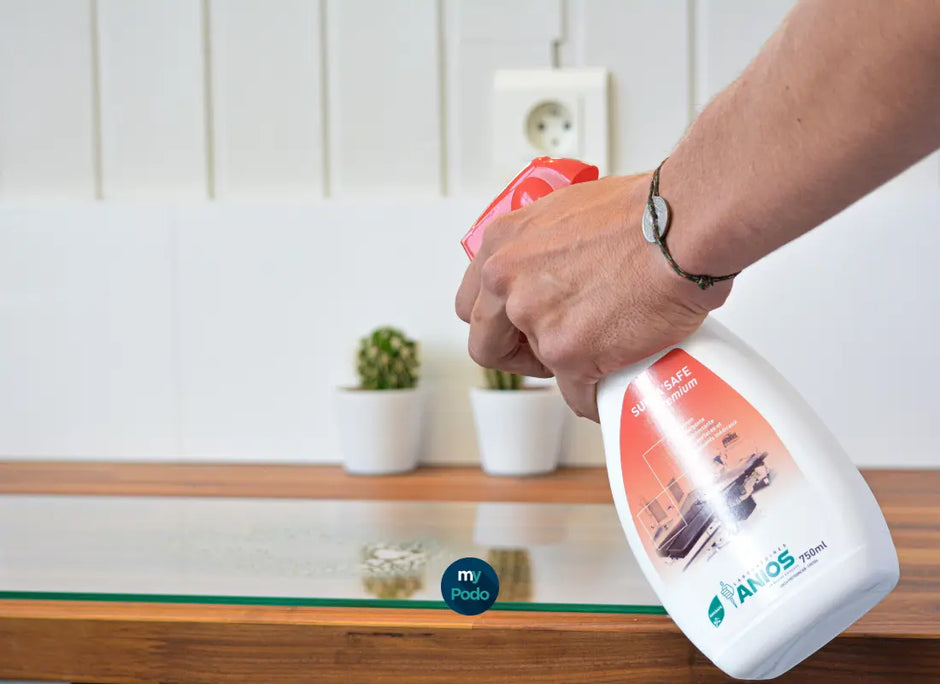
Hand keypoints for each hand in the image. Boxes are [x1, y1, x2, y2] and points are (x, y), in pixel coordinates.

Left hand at [455, 173, 731, 421]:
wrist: (682, 226)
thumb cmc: (645, 212)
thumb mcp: (570, 212)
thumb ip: (546, 248)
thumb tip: (557, 271)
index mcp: (503, 244)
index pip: (473, 302)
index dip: (496, 322)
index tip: (517, 327)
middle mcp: (509, 281)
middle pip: (487, 343)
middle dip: (519, 354)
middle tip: (550, 351)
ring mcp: (536, 320)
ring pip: (539, 369)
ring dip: (566, 368)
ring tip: (598, 356)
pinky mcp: (569, 354)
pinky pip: (575, 393)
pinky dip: (595, 395)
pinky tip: (613, 384)